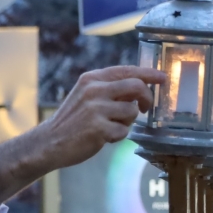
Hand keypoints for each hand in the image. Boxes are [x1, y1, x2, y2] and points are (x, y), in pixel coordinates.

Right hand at [0, 65, 164, 209]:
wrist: (49, 142)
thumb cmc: (71, 121)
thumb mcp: (85, 96)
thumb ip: (108, 89)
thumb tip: (139, 88)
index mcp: (91, 79)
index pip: (127, 70)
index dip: (149, 73)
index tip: (163, 78)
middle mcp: (94, 90)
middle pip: (136, 86)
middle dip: (147, 98)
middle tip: (146, 108)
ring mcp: (96, 109)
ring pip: (132, 112)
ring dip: (127, 123)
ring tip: (111, 127)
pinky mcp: (98, 128)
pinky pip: (123, 132)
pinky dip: (117, 137)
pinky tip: (102, 138)